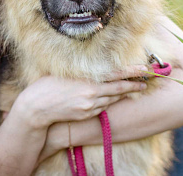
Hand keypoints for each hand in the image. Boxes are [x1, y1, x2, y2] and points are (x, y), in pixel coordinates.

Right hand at [13, 67, 147, 129]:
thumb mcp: (66, 73)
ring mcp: (90, 106)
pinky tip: (108, 98)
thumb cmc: (47, 85)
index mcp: (88, 80)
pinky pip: (102, 108)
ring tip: (131, 89)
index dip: (131, 72)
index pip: (115, 75)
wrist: (37, 108)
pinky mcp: (87, 115)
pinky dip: (107, 102)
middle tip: (145, 83)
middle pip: (118, 89)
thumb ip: (83, 72)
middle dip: (133, 86)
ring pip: (111, 99)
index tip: (144, 70)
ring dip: (120, 94)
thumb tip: (94, 67)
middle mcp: (92, 93)